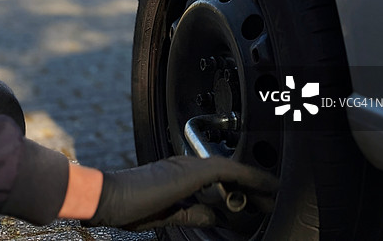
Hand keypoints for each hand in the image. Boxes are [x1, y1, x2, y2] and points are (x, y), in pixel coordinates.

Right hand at [83, 156, 277, 230]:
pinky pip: (228, 170)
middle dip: (252, 186)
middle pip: (228, 173)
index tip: (256, 200)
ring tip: (274, 194)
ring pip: (231, 170)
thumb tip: (213, 217)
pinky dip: (249, 176)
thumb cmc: (128, 207)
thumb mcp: (168, 216)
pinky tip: (265, 185)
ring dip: (255, 182)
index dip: (238, 189)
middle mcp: (185, 167)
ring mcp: (188, 167)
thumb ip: (192, 213)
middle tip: (271, 197)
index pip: (216, 180)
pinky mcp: (191, 172)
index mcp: (178, 176)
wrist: (109, 198)